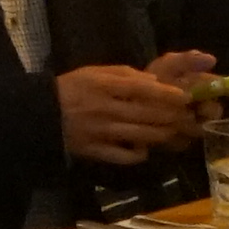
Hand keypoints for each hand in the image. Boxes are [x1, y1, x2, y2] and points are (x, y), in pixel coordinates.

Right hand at [57, 61, 203, 167]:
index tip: (184, 96)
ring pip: (140, 136)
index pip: (141, 89)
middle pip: (146, 114)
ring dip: (161, 134)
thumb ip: (124, 74)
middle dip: (170, 116)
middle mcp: (105, 109)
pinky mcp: (96, 151)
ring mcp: (101, 132)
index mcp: (104, 86)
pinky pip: (123, 156)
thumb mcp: (94, 72)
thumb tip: (154, 81)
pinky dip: (138, 154)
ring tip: (172, 131)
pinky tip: (145, 149)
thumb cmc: (72, 88)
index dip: (166, 94)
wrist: (42, 114)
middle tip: (186, 116)